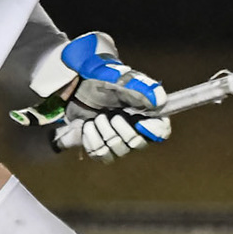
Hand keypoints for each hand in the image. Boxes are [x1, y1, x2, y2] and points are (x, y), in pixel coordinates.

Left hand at [13, 32, 171, 162]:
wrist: (71, 85)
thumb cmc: (97, 77)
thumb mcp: (118, 78)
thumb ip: (141, 88)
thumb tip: (160, 101)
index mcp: (144, 110)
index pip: (161, 130)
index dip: (154, 131)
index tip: (139, 122)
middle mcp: (134, 126)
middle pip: (138, 144)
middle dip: (120, 129)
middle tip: (108, 114)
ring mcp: (117, 138)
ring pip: (118, 151)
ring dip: (103, 134)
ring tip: (94, 118)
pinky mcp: (100, 146)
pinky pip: (101, 155)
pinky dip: (92, 141)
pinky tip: (87, 128)